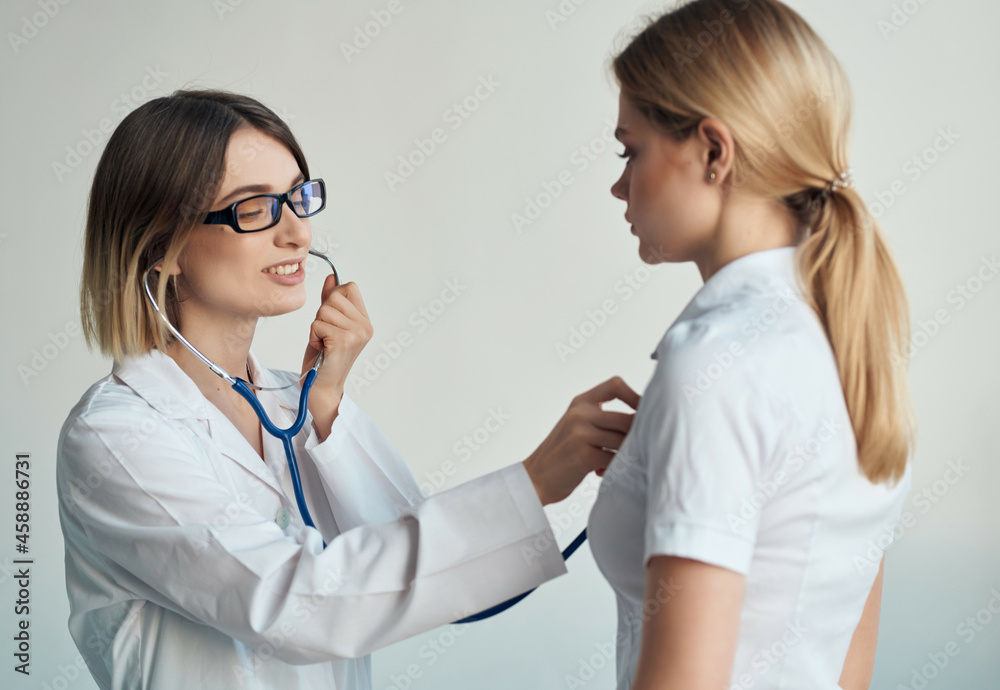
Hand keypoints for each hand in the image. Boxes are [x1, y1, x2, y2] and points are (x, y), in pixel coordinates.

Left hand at [301, 277, 372, 423]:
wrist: (321, 389)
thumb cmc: (323, 359)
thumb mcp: (327, 325)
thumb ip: (330, 301)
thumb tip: (332, 277)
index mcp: (365, 321)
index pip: (349, 287)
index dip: (334, 297)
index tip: (330, 317)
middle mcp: (365, 326)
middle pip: (334, 296)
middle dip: (322, 314)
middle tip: (325, 335)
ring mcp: (356, 334)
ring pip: (324, 310)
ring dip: (316, 327)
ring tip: (323, 343)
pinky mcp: (343, 341)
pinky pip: (318, 324)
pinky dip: (313, 336)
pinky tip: (321, 349)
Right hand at [522, 376, 640, 505]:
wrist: (534, 478)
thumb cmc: (562, 454)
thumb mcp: (577, 425)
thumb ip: (603, 418)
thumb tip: (644, 420)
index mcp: (580, 403)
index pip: (615, 385)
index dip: (636, 397)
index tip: (645, 413)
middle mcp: (580, 414)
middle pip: (627, 418)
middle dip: (638, 436)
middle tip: (637, 447)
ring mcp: (580, 434)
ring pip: (624, 440)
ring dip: (626, 454)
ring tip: (615, 461)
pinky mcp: (584, 455)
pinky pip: (615, 459)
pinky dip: (615, 468)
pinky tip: (602, 471)